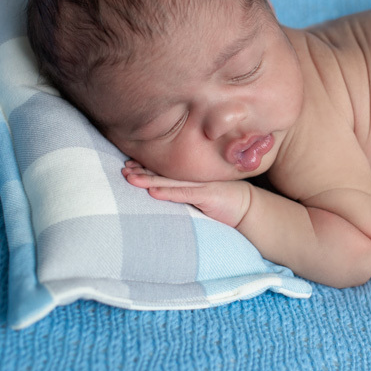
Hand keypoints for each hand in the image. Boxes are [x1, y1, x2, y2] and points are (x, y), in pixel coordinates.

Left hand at [121, 160, 251, 227]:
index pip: (164, 168)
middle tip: (122, 168)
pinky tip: (152, 192)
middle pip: (163, 171)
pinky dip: (167, 193)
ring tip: (129, 177)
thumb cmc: (222, 200)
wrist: (247, 207)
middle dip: (141, 169)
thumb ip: (185, 189)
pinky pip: (184, 194)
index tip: (127, 163)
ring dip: (148, 179)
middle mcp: (193, 176)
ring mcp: (200, 184)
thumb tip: (161, 190)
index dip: (145, 165)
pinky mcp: (207, 195)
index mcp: (190, 175)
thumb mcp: (201, 192)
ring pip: (169, 181)